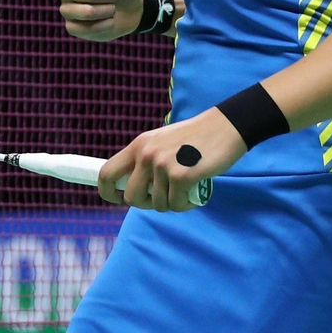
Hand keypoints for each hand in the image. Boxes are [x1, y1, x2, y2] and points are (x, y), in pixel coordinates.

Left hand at [98, 106, 246, 211]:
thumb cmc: (195, 138)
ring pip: (157, 205)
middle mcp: (146, 155)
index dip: (107, 191)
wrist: (224, 128)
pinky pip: (176, 205)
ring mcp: (162, 166)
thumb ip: (146, 160)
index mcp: (138, 145)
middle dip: (145, 204)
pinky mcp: (181, 176)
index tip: (116, 199)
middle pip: (131, 197)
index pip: (107, 172)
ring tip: (185, 188)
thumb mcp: (162, 142)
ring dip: (172, 203)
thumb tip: (132, 187)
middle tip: (162, 197)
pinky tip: (194, 191)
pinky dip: (186, 204)